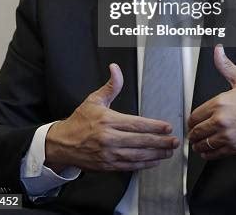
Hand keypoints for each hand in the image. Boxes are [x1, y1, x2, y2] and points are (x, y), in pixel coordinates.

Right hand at [45, 63, 178, 171]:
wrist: (62, 144)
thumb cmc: (79, 121)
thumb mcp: (94, 100)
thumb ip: (110, 86)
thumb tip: (115, 68)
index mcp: (107, 120)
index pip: (136, 124)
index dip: (154, 126)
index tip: (167, 127)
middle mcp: (109, 138)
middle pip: (140, 141)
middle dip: (160, 141)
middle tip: (174, 141)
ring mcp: (108, 154)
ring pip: (137, 155)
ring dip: (155, 154)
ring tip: (168, 151)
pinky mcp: (107, 165)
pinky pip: (130, 166)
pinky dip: (144, 164)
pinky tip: (154, 161)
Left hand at [188, 46, 235, 158]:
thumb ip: (226, 66)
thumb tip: (218, 52)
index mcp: (220, 103)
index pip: (195, 115)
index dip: (191, 120)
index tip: (192, 122)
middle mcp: (222, 120)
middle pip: (197, 131)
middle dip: (193, 133)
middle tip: (193, 134)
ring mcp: (228, 136)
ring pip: (204, 144)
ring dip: (198, 145)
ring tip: (197, 144)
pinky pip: (215, 154)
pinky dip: (208, 154)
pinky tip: (207, 151)